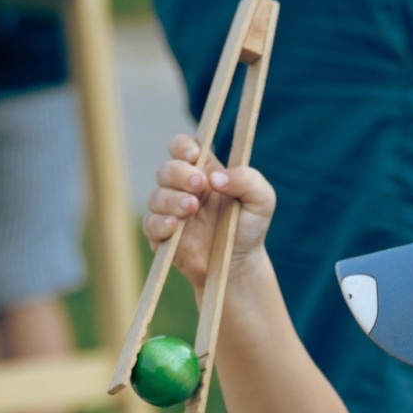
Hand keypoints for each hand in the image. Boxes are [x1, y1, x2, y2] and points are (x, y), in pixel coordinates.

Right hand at [141, 134, 275, 292]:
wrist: (239, 265)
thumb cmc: (249, 228)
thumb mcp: (262, 200)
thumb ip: (248, 180)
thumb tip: (216, 178)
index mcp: (205, 172)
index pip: (183, 147)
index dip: (183, 146)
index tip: (194, 156)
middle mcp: (183, 188)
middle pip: (166, 169)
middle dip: (179, 173)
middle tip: (199, 184)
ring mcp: (170, 212)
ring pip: (155, 196)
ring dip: (171, 199)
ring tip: (191, 208)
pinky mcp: (162, 236)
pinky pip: (150, 224)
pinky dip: (159, 223)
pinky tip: (174, 226)